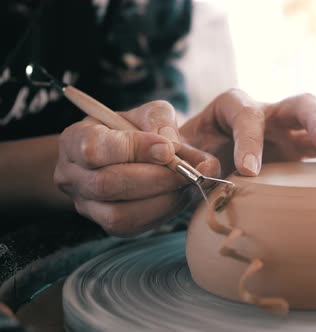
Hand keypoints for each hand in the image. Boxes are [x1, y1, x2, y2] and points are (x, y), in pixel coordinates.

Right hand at [54, 101, 218, 235]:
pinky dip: (162, 212)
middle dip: (155, 178)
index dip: (135, 149)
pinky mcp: (108, 226)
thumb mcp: (146, 114)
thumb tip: (173, 145)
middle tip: (188, 170)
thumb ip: (159, 120)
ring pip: (119, 213)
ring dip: (161, 199)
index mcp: (75, 140)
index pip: (95, 149)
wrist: (132, 158)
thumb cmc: (138, 131)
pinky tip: (179, 196)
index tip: (169, 148)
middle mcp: (72, 176)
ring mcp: (87, 205)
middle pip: (107, 184)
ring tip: (187, 183)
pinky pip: (133, 227)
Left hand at [180, 89, 315, 175]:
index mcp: (233, 107)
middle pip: (297, 103)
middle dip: (313, 119)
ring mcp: (288, 132)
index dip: (248, 140)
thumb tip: (191, 164)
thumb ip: (181, 152)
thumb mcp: (179, 150)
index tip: (248, 171)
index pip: (245, 113)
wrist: (198, 161)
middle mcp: (267, 114)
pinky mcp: (300, 151)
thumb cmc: (190, 154)